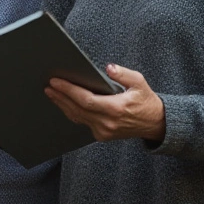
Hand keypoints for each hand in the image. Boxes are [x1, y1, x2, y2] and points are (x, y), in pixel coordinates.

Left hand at [45, 64, 165, 142]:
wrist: (155, 124)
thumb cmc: (146, 100)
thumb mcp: (139, 82)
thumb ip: (123, 74)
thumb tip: (108, 67)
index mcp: (116, 108)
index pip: (86, 100)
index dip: (69, 91)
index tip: (56, 81)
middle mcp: (108, 123)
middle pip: (77, 109)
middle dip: (60, 96)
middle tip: (48, 85)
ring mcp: (104, 131)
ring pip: (77, 117)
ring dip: (63, 104)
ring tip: (51, 92)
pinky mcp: (102, 135)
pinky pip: (83, 122)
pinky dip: (72, 112)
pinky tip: (64, 103)